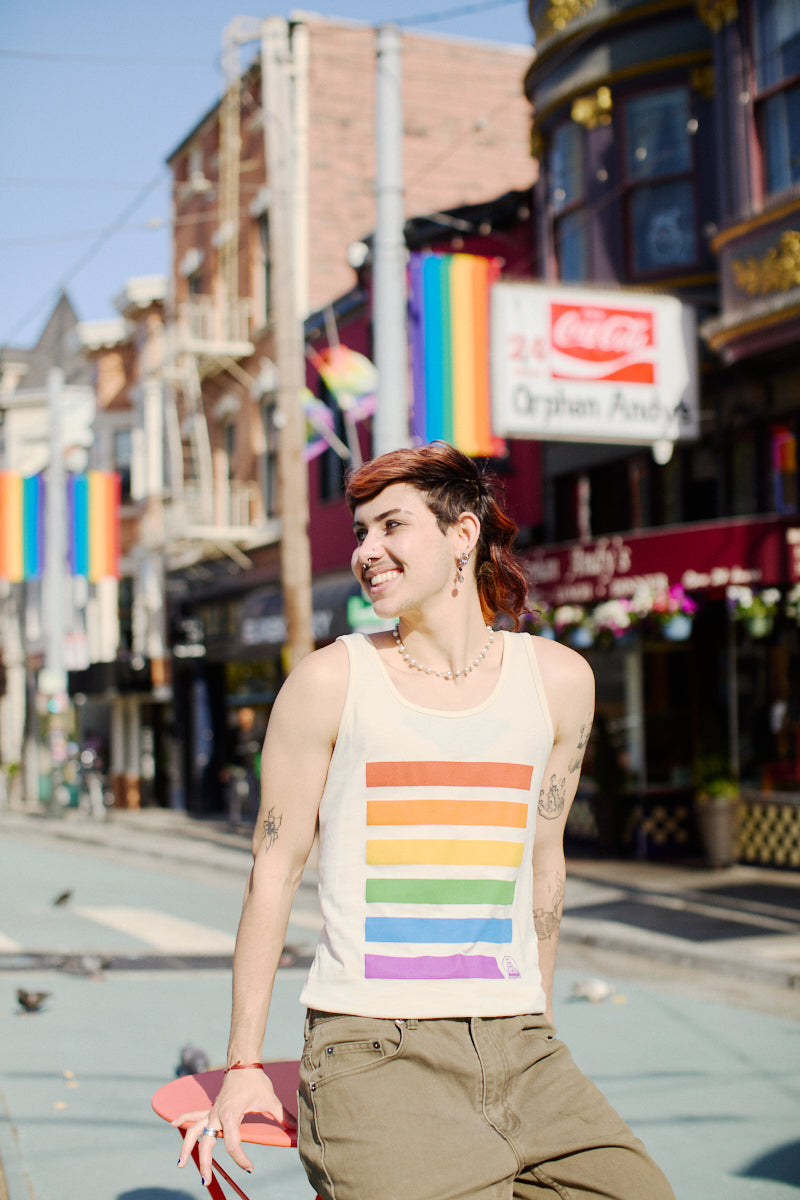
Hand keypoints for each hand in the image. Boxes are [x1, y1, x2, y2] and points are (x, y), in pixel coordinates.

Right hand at [174, 1068, 295, 1185]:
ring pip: (194, 1131)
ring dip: (187, 1147)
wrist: (244, 1063)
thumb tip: (297, 1130)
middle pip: (207, 1142)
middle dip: (205, 1162)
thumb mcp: (270, 1100)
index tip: (250, 1168)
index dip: (240, 1159)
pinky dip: (183, 1120)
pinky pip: (194, 1115)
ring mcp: (212, 1111)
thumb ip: (282, 1117)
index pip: (232, 1143)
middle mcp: (217, 1114)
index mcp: (231, 1114)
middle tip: (207, 1180)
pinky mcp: (211, 1109)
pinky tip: (173, 1125)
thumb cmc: (257, 1082)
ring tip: (180, 1164)